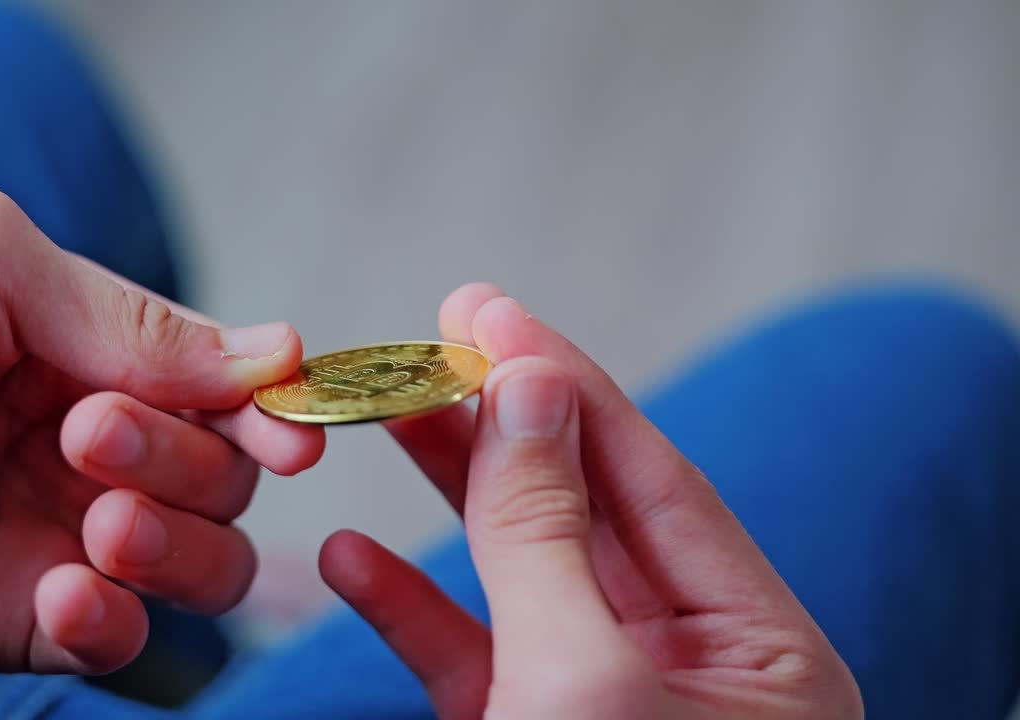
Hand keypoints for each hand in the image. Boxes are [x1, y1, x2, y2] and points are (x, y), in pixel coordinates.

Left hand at [0, 186, 324, 674]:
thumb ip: (134, 315)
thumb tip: (281, 355)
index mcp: (93, 351)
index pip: (227, 387)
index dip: (274, 411)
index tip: (293, 431)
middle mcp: (94, 443)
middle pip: (228, 477)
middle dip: (185, 462)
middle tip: (87, 438)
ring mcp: (62, 531)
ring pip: (206, 562)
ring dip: (176, 547)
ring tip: (96, 524)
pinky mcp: (22, 614)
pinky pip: (120, 636)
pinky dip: (111, 620)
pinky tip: (56, 592)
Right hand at [320, 283, 861, 718]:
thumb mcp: (580, 681)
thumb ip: (548, 533)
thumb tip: (530, 389)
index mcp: (761, 657)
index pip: (656, 480)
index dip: (565, 386)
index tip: (487, 314)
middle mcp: (691, 670)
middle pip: (583, 512)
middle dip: (499, 425)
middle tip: (433, 341)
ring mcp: (606, 704)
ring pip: (520, 574)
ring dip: (447, 497)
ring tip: (386, 414)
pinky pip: (468, 656)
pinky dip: (409, 606)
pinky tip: (351, 557)